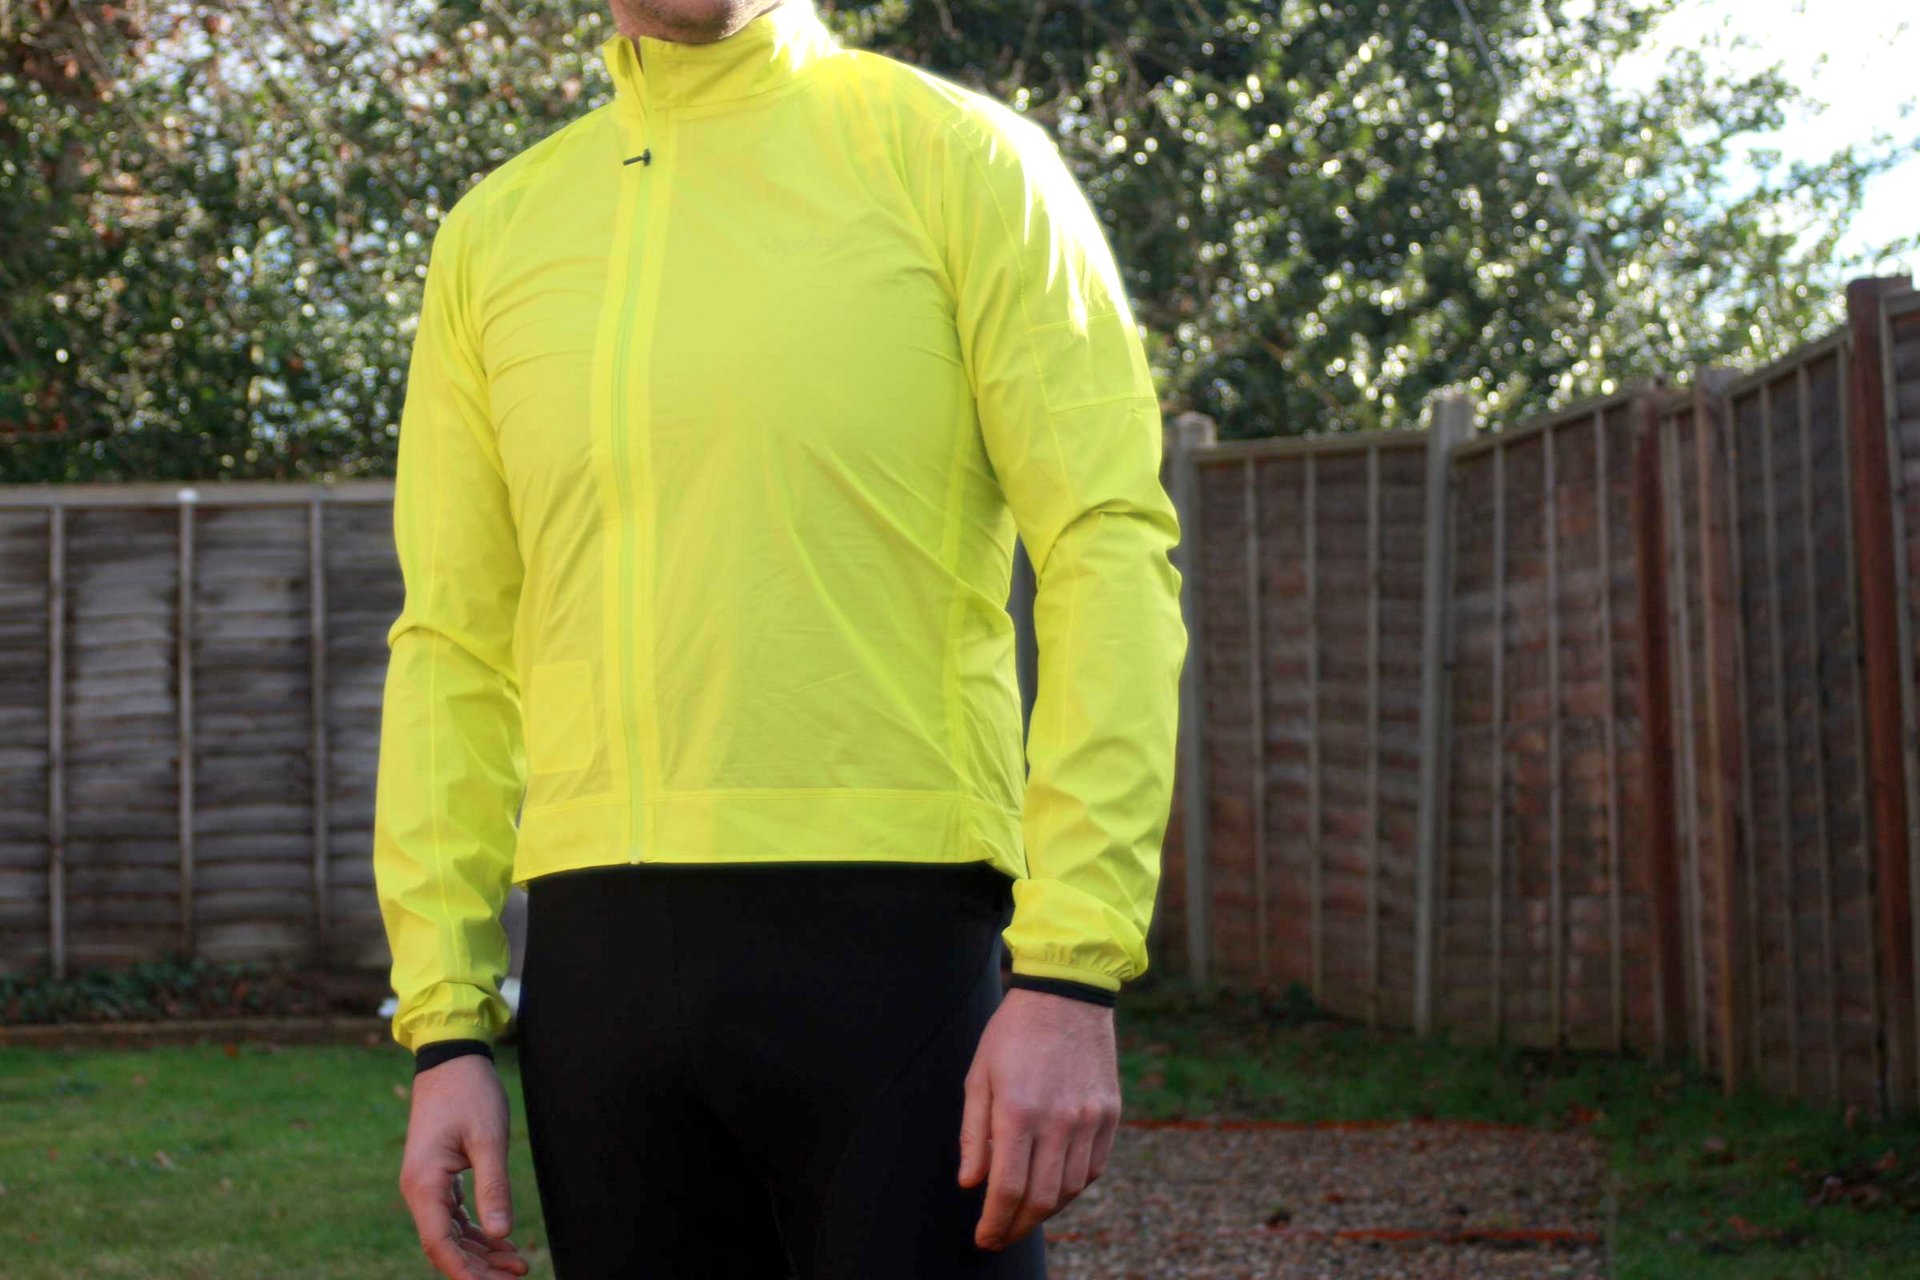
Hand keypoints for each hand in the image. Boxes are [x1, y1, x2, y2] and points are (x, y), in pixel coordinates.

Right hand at [398, 1054, 529, 1278]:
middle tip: (519, 1275)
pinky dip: (477, 1232)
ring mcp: (426, 1186)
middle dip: (479, 1268)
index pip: (440, 1244)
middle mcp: (418, 1190)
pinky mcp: (437, 1179)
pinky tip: (502, 1241)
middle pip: (445, 1246)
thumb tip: (502, 1233)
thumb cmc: (470, 1094)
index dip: (466, 1272)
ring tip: (519, 1264)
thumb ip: (494, 1186)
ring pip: (451, 1234)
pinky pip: (454, 1217)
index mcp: (424, 1184)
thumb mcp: (489, 1139)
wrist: (451, 1060)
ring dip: (481, 1252)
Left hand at [957, 987, 1120, 1250]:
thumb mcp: (979, 1075)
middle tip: (1000, 1235)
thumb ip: (972, 1134)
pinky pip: (1093, 1168)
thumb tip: (971, 1185)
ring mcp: (1089, 1119)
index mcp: (1018, 1111)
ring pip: (1071, 1190)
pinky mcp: (1110, 1114)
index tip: (984, 1238)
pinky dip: (1073, 1186)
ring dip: (1046, 1210)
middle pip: (1041, 1200)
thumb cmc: (1014, 1032)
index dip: (994, 1223)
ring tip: (1024, 1211)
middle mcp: (1058, 1120)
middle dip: (1017, 1227)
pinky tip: (1054, 1184)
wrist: (1067, 992)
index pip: (1007, 1189)